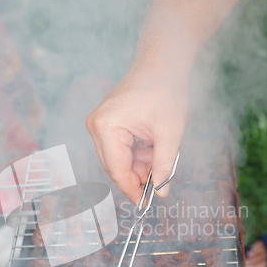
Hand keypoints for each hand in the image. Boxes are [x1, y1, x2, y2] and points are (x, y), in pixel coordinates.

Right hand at [86, 68, 187, 203]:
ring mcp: (98, 124)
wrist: (161, 63)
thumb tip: (161, 192)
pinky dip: (137, 153)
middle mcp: (96, 126)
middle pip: (115, 166)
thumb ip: (164, 166)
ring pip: (118, 159)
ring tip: (160, 152)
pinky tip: (152, 144)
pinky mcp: (105, 122)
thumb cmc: (165, 91)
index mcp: (107, 127)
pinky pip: (119, 148)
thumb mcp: (170, 134)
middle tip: (160, 180)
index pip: (117, 170)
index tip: (146, 203)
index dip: (133, 190)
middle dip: (138, 176)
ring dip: (140, 163)